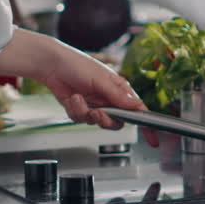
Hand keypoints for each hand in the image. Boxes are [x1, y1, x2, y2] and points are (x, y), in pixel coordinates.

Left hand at [37, 39, 158, 146]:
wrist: (51, 65)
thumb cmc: (77, 64)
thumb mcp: (101, 79)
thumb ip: (118, 96)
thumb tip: (138, 106)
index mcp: (120, 89)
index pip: (138, 110)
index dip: (147, 126)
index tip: (153, 139)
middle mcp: (109, 99)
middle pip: (117, 122)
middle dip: (106, 120)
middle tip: (97, 113)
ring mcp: (95, 105)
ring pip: (97, 123)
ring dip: (85, 112)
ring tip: (78, 99)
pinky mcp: (80, 109)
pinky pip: (81, 119)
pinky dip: (75, 110)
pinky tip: (72, 98)